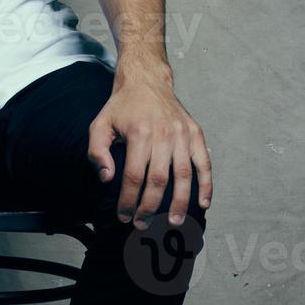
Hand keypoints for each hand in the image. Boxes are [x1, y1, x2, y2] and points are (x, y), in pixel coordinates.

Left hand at [86, 75, 212, 228]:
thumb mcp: (100, 124)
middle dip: (150, 207)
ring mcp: (182, 134)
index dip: (129, 201)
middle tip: (143, 225)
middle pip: (159, 180)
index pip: (134, 176)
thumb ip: (97, 152)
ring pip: (183, 175)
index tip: (124, 217)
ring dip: (179, 202)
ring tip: (172, 222)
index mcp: (139, 133)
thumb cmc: (122, 106)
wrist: (147, 80)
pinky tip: (203, 203)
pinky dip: (207, 184)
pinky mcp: (195, 133)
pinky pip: (204, 163)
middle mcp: (163, 134)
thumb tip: (108, 179)